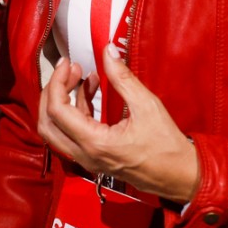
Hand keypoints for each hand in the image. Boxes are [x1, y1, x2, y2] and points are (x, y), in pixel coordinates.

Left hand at [37, 45, 200, 202]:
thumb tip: (107, 51)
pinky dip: (76, 110)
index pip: (57, 111)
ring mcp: (87, 159)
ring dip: (63, 100)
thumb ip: (122, 78)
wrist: (180, 176)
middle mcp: (84, 154)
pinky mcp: (94, 157)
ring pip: (57, 130)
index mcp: (94, 143)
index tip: (67, 63)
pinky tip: (91, 89)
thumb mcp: (146, 106)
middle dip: (52, 91)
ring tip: (82, 74)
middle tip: (68, 69)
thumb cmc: (166, 145)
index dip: (57, 82)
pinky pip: (72, 133)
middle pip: (47, 123)